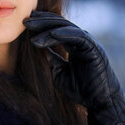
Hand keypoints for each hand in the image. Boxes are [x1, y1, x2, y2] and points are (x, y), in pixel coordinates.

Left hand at [23, 10, 124, 124]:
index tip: (26, 23)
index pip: (57, 29)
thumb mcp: (59, 72)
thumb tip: (39, 47)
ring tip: (31, 28)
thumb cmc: (81, 90)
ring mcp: (89, 44)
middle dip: (42, 21)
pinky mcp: (94, 49)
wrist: (100, 103)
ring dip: (47, 28)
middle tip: (25, 21)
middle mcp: (83, 42)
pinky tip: (50, 34)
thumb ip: (51, 59)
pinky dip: (64, 34)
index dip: (42, 24)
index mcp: (75, 46)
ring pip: (67, 28)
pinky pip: (78, 37)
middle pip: (60, 24)